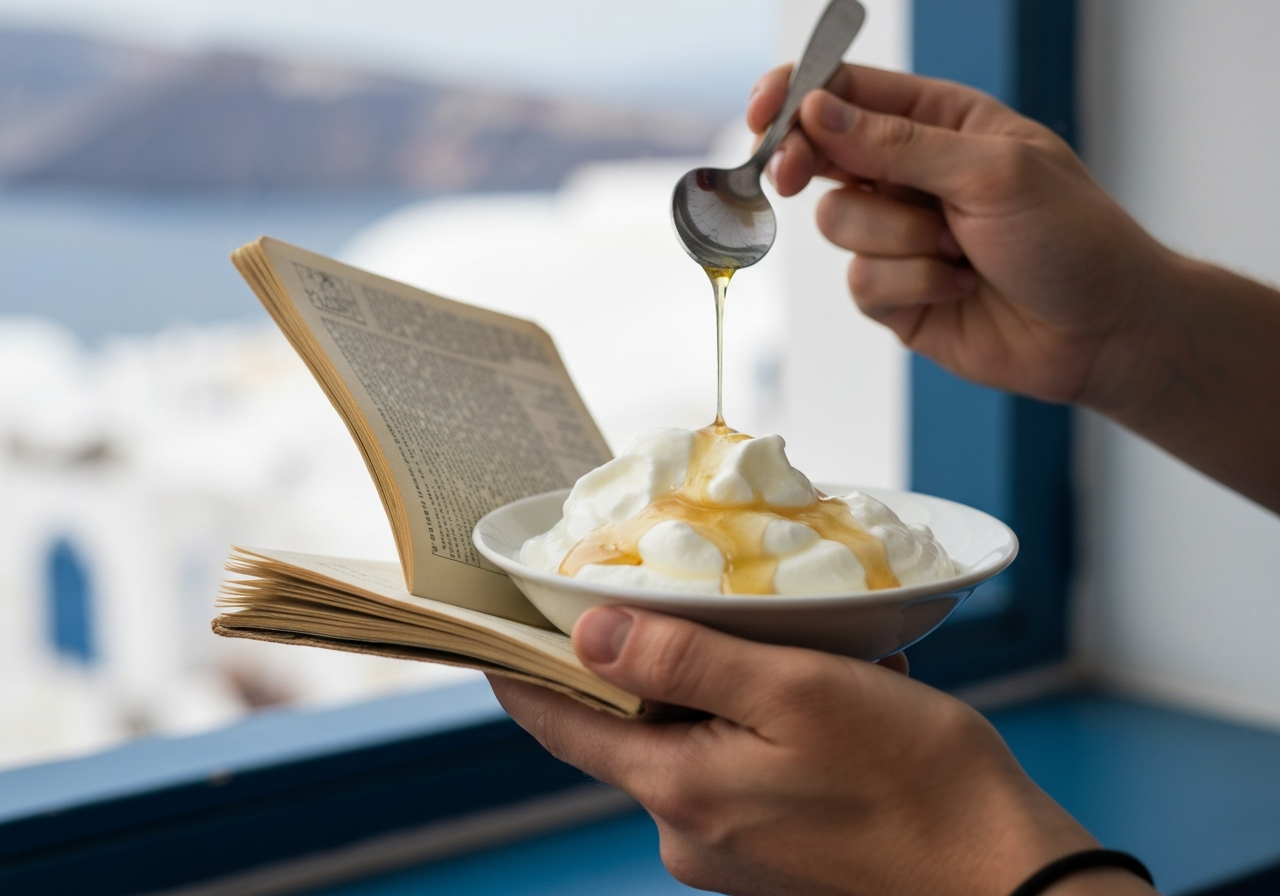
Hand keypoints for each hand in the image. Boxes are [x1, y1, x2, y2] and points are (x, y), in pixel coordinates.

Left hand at [489, 606, 1135, 895]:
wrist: (1005, 874)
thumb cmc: (913, 778)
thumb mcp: (793, 692)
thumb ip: (681, 664)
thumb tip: (587, 633)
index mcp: (679, 792)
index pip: (561, 725)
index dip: (522, 673)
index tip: (490, 632)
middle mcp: (689, 832)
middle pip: (636, 726)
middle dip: (668, 664)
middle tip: (723, 613)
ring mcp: (730, 850)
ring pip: (697, 741)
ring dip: (736, 691)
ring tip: (813, 664)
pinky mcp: (770, 852)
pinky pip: (740, 769)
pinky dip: (766, 727)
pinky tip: (833, 707)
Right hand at [747, 63, 1172, 412]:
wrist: (1103, 331)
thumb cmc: (1071, 237)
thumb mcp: (992, 172)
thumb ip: (898, 143)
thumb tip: (817, 112)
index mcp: (940, 122)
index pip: (848, 92)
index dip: (796, 96)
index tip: (765, 115)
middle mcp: (911, 174)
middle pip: (819, 153)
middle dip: (806, 165)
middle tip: (794, 178)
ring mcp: (899, 235)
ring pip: (836, 224)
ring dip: (897, 239)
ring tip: (959, 251)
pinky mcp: (895, 294)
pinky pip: (859, 282)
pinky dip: (910, 284)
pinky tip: (960, 286)